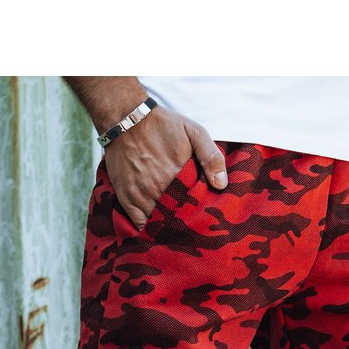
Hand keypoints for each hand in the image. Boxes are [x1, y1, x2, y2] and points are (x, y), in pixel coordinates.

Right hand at [104, 106, 227, 229]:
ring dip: (167, 228)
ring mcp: (141, 196)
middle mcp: (158, 189)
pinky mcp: (127, 198)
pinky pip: (138, 224)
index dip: (200, 216)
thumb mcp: (194, 132)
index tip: (204, 219)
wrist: (126, 118)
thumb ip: (211, 156)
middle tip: (192, 228)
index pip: (193, 208)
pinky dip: (147, 229)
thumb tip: (221, 184)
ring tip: (176, 230)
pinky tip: (155, 230)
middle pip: (176, 219)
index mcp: (178, 177)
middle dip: (184, 224)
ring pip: (158, 224)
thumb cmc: (162, 125)